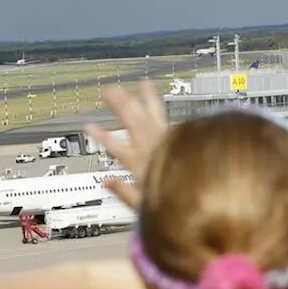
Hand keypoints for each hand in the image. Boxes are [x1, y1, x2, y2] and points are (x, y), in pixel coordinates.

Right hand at [84, 81, 168, 208]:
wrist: (199, 195)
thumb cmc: (173, 203)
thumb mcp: (142, 205)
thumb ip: (123, 192)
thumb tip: (106, 182)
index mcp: (140, 166)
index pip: (116, 148)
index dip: (102, 136)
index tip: (88, 125)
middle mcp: (152, 148)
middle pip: (133, 122)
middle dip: (121, 105)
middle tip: (110, 90)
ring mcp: (164, 139)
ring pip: (149, 114)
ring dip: (139, 98)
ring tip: (129, 83)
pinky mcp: (175, 135)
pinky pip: (161, 113)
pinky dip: (153, 100)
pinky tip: (147, 87)